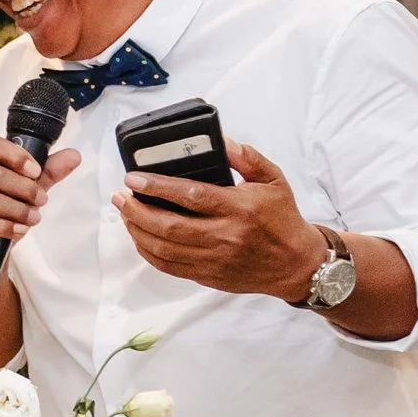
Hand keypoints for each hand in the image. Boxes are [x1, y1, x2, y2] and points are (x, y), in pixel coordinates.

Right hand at [0, 134, 82, 259]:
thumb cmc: (1, 216)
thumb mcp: (26, 192)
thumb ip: (47, 174)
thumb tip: (74, 156)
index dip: (15, 155)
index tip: (36, 171)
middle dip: (24, 188)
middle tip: (42, 200)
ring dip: (17, 209)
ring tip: (34, 218)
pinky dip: (5, 226)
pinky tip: (20, 230)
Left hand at [112, 139, 328, 299]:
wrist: (297, 264)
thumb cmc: (282, 219)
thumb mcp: (273, 180)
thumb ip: (247, 158)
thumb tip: (221, 140)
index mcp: (238, 209)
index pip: (190, 196)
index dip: (156, 186)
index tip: (133, 177)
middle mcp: (225, 236)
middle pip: (168, 226)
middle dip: (136, 209)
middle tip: (120, 196)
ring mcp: (215, 260)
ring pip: (163, 248)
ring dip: (136, 230)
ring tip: (124, 213)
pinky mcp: (209, 276)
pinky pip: (169, 266)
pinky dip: (148, 252)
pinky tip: (139, 236)